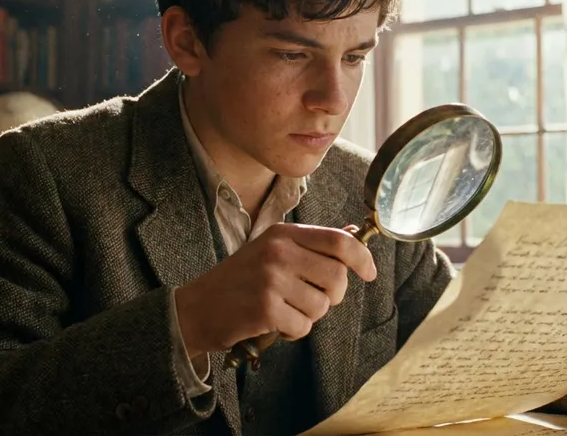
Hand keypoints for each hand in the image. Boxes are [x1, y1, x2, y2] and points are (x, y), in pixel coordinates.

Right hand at [173, 223, 376, 357]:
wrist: (196, 308)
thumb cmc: (239, 281)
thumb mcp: (271, 251)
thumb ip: (311, 246)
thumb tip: (354, 234)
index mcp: (282, 234)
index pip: (338, 240)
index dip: (361, 258)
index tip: (369, 273)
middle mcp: (278, 252)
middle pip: (337, 276)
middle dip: (332, 295)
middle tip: (311, 299)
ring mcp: (271, 280)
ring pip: (322, 305)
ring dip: (308, 316)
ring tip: (284, 310)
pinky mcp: (265, 309)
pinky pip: (303, 326)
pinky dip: (293, 332)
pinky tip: (274, 323)